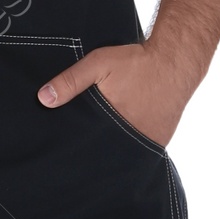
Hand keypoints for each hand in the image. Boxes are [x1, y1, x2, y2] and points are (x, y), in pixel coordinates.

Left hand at [36, 42, 188, 148]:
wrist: (176, 62)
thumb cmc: (137, 63)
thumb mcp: (99, 64)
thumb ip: (71, 81)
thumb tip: (43, 98)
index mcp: (111, 124)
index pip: (88, 147)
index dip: (76, 150)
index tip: (64, 153)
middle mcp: (131, 139)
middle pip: (105, 155)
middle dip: (92, 154)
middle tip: (79, 157)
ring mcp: (147, 142)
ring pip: (123, 155)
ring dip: (112, 152)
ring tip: (100, 149)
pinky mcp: (159, 141)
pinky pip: (140, 150)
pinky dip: (130, 147)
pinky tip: (121, 139)